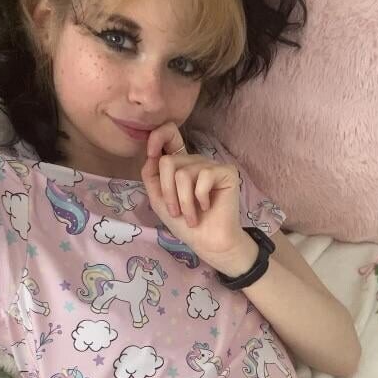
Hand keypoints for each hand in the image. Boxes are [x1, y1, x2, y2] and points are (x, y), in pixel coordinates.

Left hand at [141, 122, 248, 270]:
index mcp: (179, 165)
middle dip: (168, 192)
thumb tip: (151, 155)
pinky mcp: (226, 172)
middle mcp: (195, 161)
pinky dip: (200, 198)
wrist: (208, 242)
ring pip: (183, 173)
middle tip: (177, 212)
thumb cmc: (185, 224)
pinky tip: (207, 206)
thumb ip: (151, 176)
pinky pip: (203, 177)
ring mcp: (211, 165)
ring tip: (191, 216)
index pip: (169, 135)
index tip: (151, 153)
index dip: (158, 136)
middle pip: (168, 162)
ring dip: (184, 201)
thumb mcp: (159, 200)